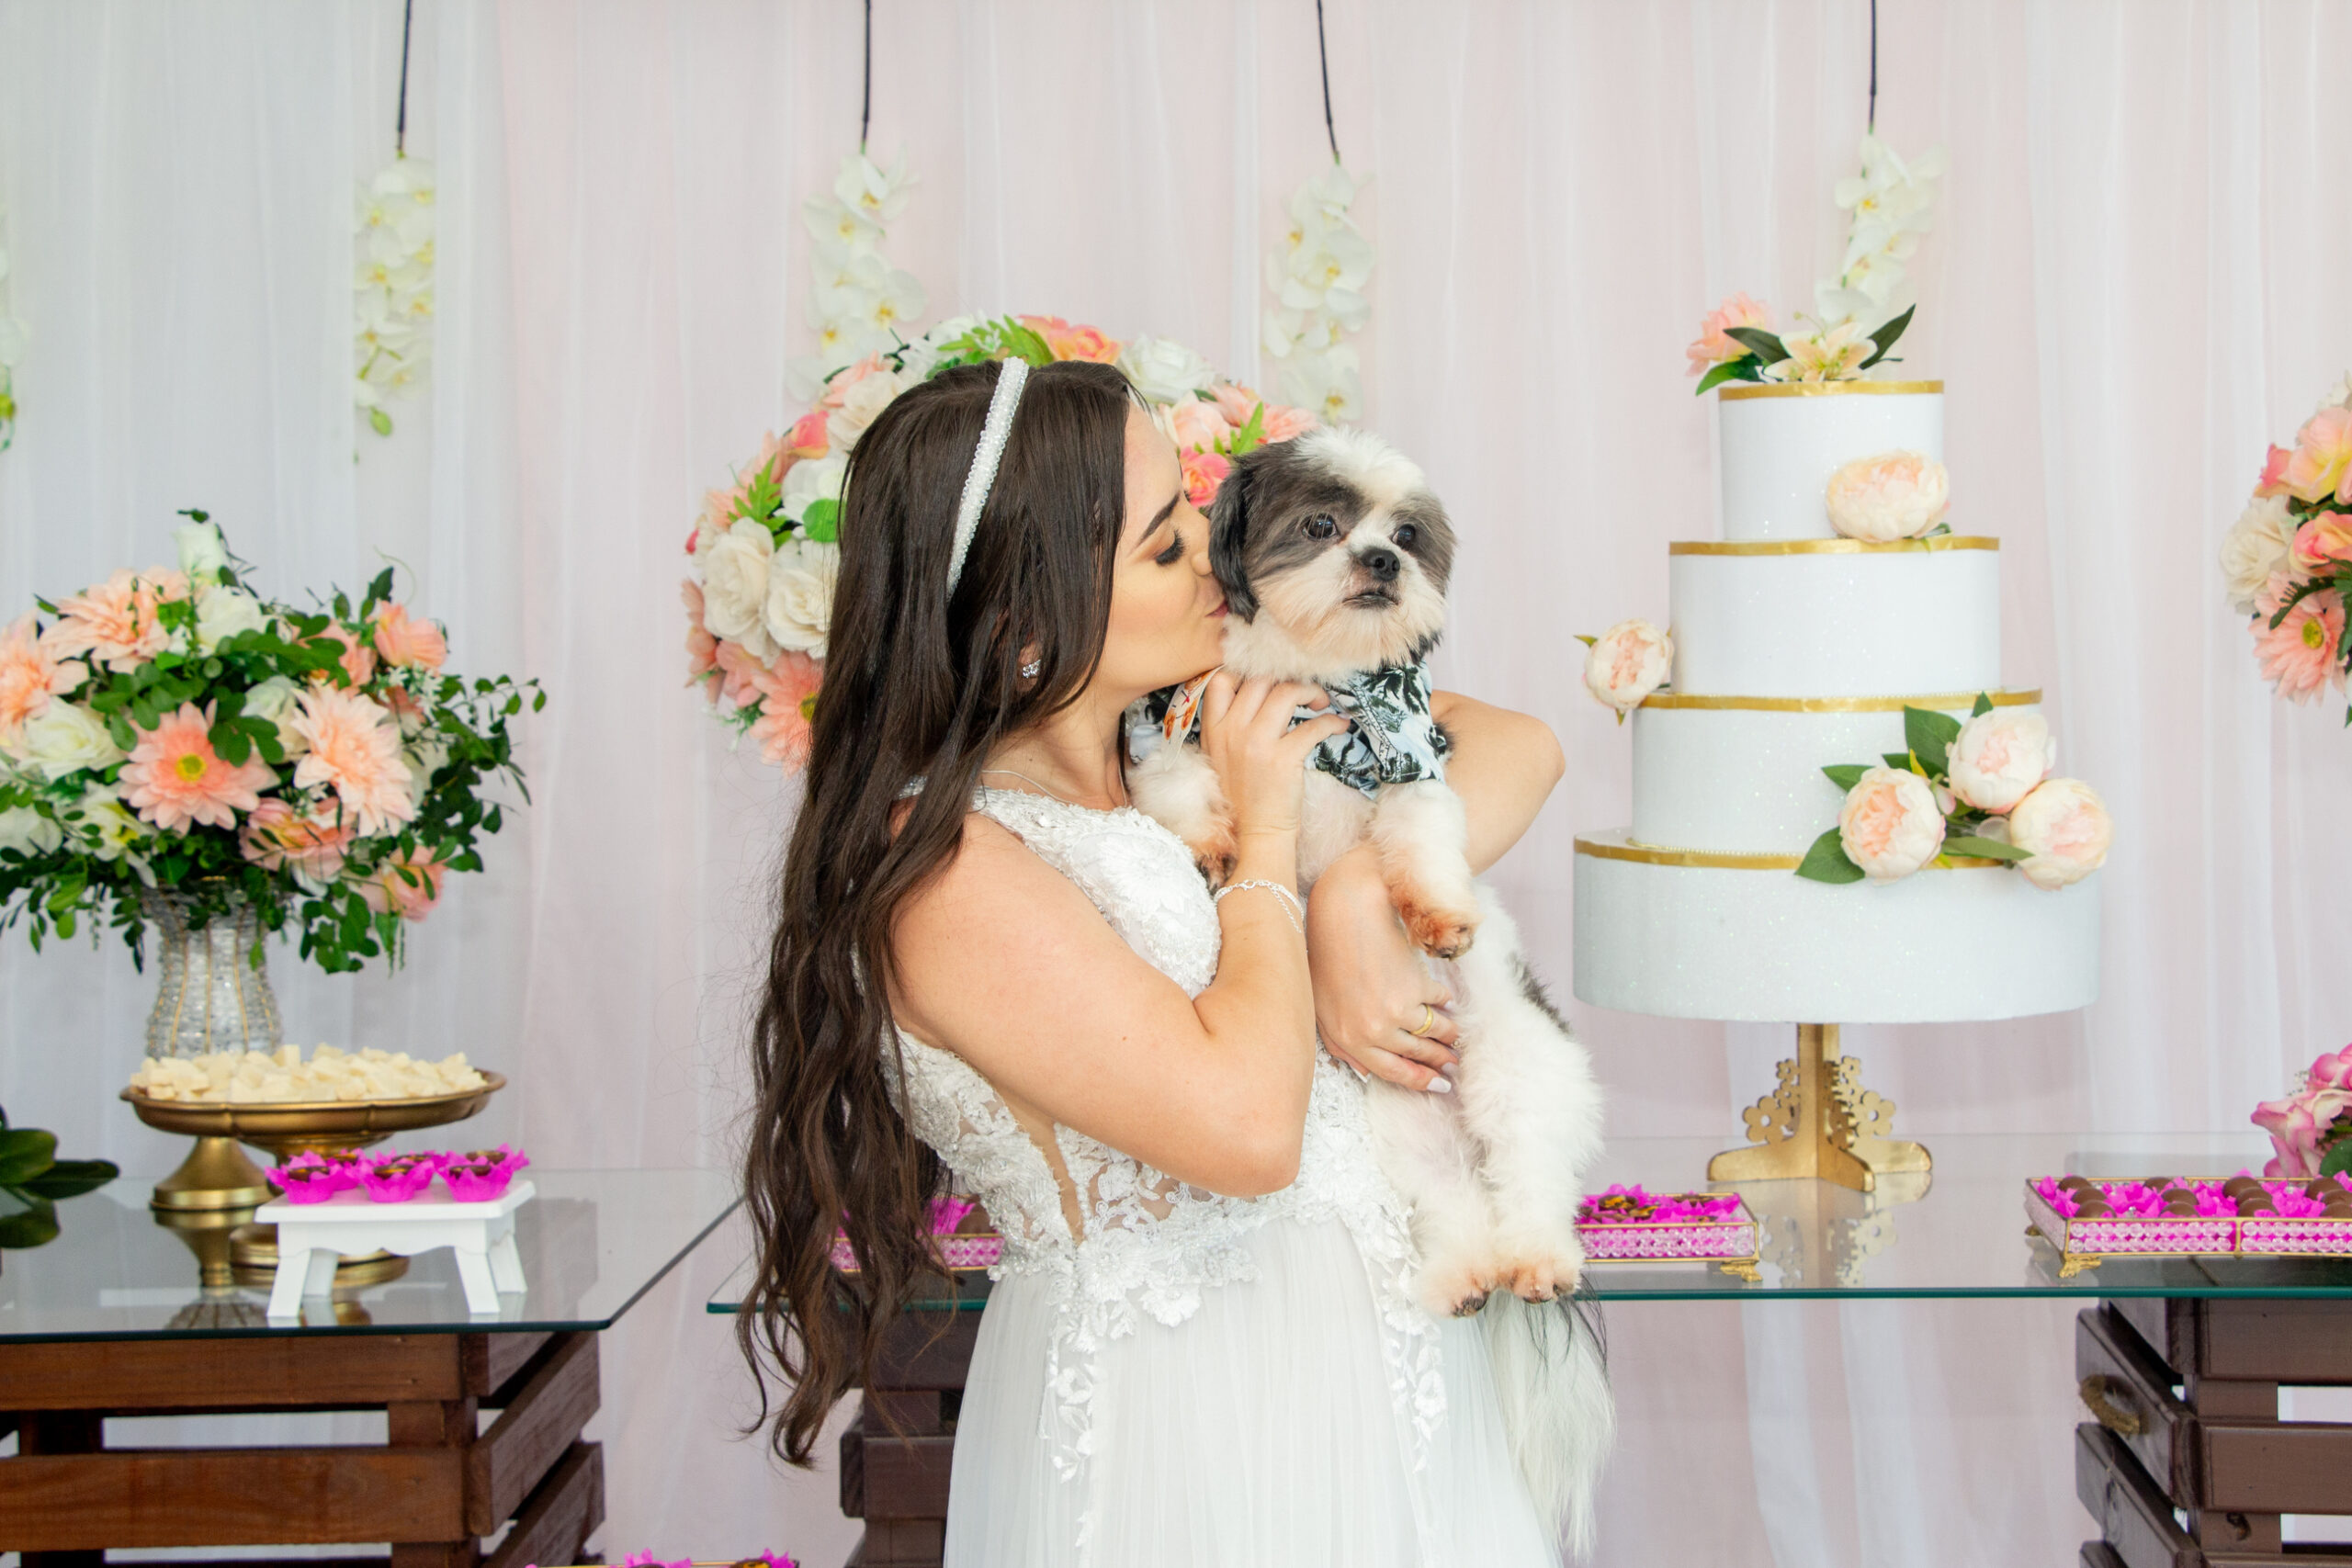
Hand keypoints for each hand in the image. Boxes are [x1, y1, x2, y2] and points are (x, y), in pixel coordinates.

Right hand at [1196, 672, 1348, 840]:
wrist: (1256, 833)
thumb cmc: (1243, 797)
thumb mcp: (1220, 759)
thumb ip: (1229, 728)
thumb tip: (1257, 697)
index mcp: (1213, 731)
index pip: (1222, 680)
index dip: (1248, 671)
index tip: (1270, 678)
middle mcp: (1232, 732)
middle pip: (1260, 679)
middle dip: (1287, 677)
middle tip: (1304, 689)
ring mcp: (1257, 744)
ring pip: (1286, 692)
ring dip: (1310, 690)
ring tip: (1322, 701)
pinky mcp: (1283, 759)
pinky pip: (1313, 725)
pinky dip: (1331, 721)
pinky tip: (1338, 726)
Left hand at [1305, 845, 1460, 1091]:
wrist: (1347, 912)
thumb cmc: (1329, 958)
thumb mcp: (1323, 1008)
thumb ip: (1341, 1044)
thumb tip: (1366, 1072)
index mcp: (1349, 1039)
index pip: (1391, 1072)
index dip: (1419, 1081)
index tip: (1438, 1084)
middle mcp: (1373, 1031)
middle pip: (1418, 1055)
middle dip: (1440, 1062)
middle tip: (1454, 1063)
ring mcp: (1396, 1010)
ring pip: (1435, 1032)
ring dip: (1450, 1035)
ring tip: (1456, 1036)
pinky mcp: (1416, 986)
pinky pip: (1440, 1002)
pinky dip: (1445, 1002)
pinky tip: (1448, 1002)